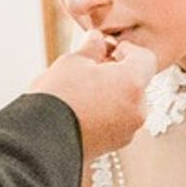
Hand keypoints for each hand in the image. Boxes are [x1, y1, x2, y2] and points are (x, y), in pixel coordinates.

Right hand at [28, 29, 156, 159]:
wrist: (40, 140)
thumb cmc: (58, 97)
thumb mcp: (73, 62)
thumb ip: (92, 48)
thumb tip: (97, 40)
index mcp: (132, 83)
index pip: (145, 58)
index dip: (127, 50)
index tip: (107, 51)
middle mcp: (138, 109)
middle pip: (136, 82)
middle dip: (118, 73)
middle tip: (90, 70)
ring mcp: (128, 131)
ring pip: (127, 103)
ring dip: (111, 94)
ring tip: (81, 93)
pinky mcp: (114, 145)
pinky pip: (117, 122)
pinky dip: (106, 114)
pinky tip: (81, 111)